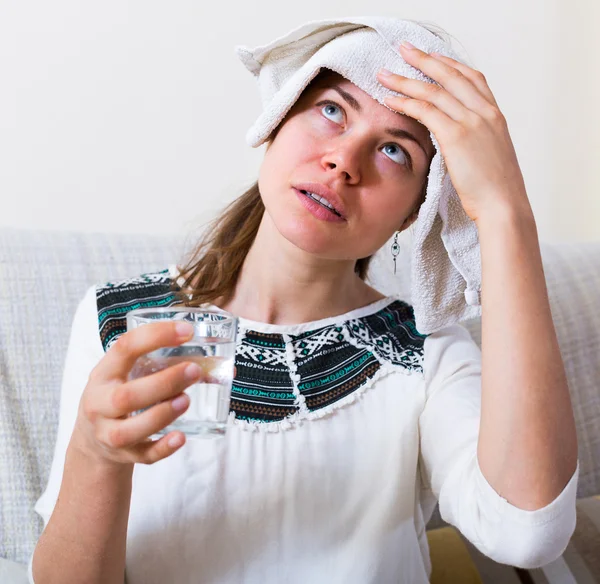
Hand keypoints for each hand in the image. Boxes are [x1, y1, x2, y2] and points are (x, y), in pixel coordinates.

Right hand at [71, 321, 203, 466]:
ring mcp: (108, 433)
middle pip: (126, 396)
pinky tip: (180, 438)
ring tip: (186, 400)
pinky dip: (162, 449)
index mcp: (105, 373)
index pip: (125, 348)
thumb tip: (223, 366)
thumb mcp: (130, 373)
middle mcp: (100, 403)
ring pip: (129, 430)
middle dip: (163, 383)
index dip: (155, 336)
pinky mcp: (124, 455)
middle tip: (194, 371)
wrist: (93, 439)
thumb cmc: (121, 393)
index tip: (186, 330)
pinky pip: (142, 456)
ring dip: (161, 415)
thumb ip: (164, 365)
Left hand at [377, 42, 531, 222]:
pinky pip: (425, 110)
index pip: (472, 78)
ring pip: (433, 90)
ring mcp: (472, 121)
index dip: (449, 64)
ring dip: (405, 80)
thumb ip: (477, 141)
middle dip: (424, 59)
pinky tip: (389, 100)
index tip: (431, 57)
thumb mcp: (490, 157)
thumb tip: (460, 142)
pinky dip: (405, 103)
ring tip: (384, 74)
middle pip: (451, 75)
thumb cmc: (496, 190)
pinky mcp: (456, 135)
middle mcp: (485, 112)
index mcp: (495, 116)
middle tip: (403, 50)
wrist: (503, 205)